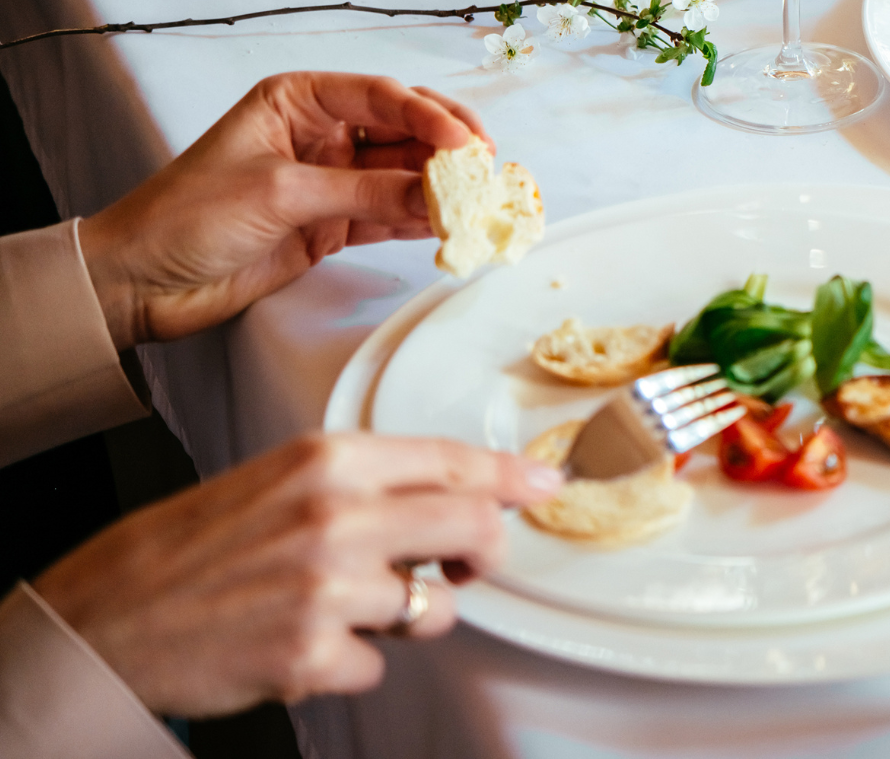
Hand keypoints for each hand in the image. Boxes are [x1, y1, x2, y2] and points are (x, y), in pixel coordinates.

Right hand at [35, 432, 560, 716]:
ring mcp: (328, 589)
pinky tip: (298, 642)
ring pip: (432, 609)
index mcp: (329, 462)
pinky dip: (348, 662)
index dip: (512, 478)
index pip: (453, 461)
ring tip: (335, 607)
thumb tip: (458, 492)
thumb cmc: (192, 547)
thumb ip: (368, 483)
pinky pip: (377, 663)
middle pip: (472, 531)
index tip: (546, 488)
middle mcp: (337, 517)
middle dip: (483, 556)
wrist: (106, 616)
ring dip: (400, 617)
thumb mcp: (280, 481)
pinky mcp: (312, 656)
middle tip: (463, 568)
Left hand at [80, 73, 485, 348]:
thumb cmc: (185, 216)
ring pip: (402, 174)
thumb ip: (363, 191)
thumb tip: (437, 193)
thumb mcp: (279, 193)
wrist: (139, 283)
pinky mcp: (330, 225)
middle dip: (447, 147)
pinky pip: (389, 214)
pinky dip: (420, 220)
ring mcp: (328, 180)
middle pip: (402, 131)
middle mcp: (320, 133)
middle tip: (487, 166)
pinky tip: (450, 225)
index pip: (382, 96)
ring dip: (440, 187)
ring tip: (480, 200)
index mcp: (298, 100)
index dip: (430, 116)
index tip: (466, 142)